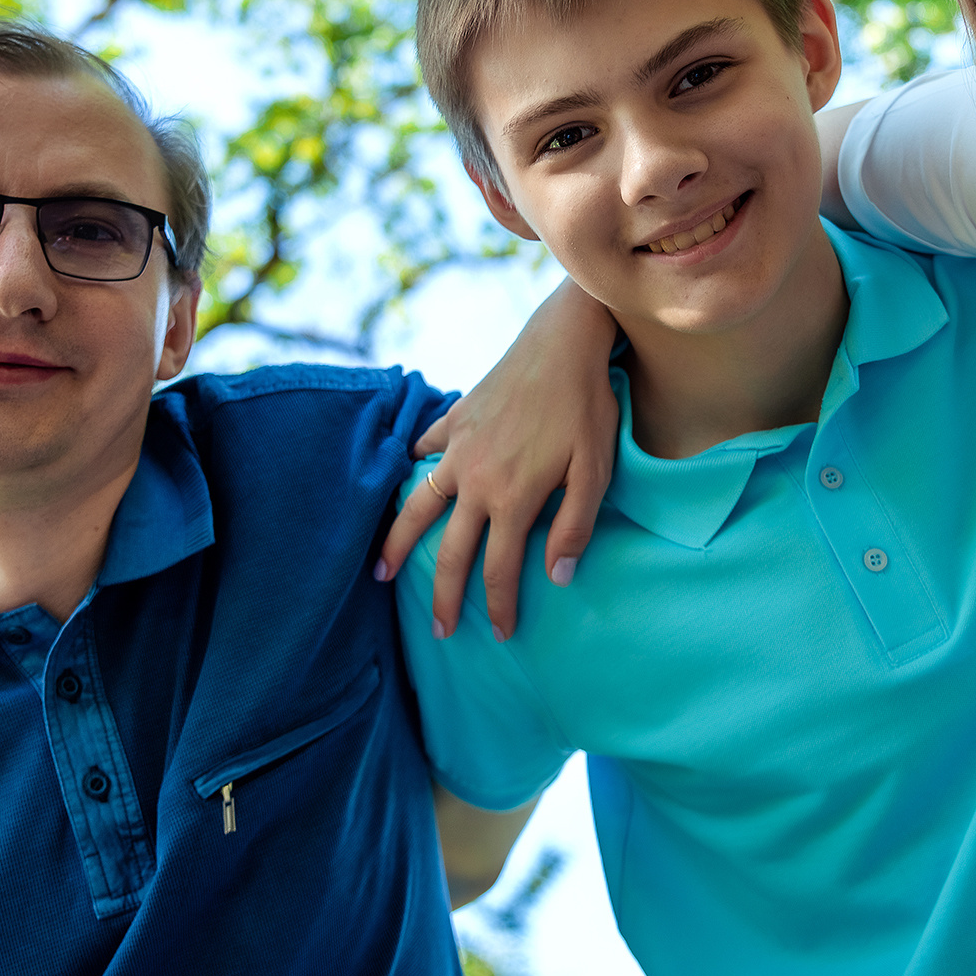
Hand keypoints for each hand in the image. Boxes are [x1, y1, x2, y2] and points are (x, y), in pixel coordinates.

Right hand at [377, 280, 619, 641]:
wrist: (562, 341)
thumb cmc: (587, 407)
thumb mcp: (596, 471)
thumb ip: (574, 527)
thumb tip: (556, 578)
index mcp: (512, 499)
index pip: (498, 570)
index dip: (497, 607)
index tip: (497, 633)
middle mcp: (475, 480)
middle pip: (449, 551)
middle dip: (442, 596)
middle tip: (438, 629)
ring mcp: (458, 448)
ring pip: (418, 506)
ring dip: (398, 542)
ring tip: (380, 572)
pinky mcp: (454, 420)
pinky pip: (425, 450)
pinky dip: (414, 467)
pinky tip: (409, 477)